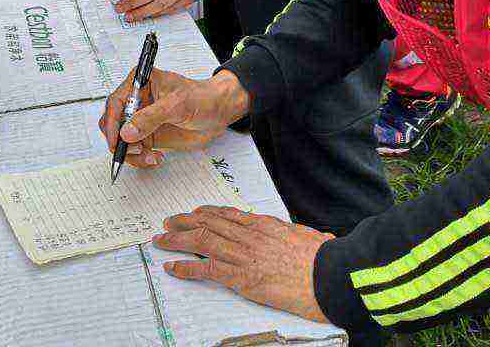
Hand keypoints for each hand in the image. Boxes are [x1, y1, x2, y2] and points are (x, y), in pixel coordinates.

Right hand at [98, 68, 248, 166]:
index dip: (112, 122)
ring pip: (121, 140)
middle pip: (113, 123)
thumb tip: (126, 131)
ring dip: (131, 153)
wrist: (218, 113)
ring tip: (149, 157)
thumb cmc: (202, 98)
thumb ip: (151, 118)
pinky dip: (140, 158)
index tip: (116, 139)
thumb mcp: (177, 105)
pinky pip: (134, 150)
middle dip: (120, 140)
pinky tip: (155, 158)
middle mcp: (137, 101)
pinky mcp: (148, 135)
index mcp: (140, 83)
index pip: (115, 102)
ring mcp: (142, 120)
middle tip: (136, 150)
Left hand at [154, 207, 331, 323]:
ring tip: (161, 240)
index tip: (195, 212)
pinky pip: (206, 269)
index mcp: (264, 225)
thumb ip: (304, 237)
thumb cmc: (323, 260)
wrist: (328, 277)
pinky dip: (185, 267)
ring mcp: (242, 255)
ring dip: (177, 240)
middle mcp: (249, 236)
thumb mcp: (311, 238)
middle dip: (184, 221)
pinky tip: (172, 267)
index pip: (228, 214)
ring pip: (201, 240)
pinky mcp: (240, 277)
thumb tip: (319, 238)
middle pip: (208, 223)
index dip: (207, 213)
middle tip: (168, 222)